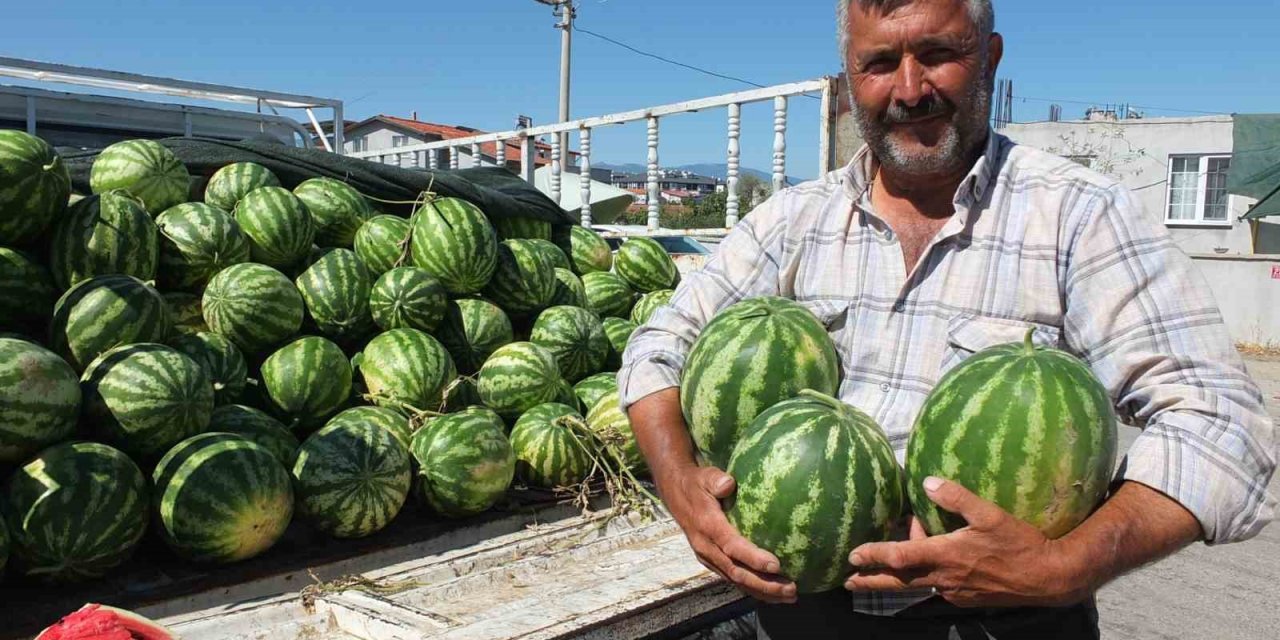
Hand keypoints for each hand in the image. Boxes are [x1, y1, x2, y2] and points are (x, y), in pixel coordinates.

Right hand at [656, 464, 797, 603]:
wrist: (675, 495)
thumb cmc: (696, 484)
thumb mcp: (704, 476)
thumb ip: (716, 480)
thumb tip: (729, 484)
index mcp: (707, 526)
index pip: (731, 546)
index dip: (753, 558)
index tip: (776, 565)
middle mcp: (706, 547)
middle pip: (737, 572)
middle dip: (765, 584)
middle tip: (791, 590)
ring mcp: (708, 557)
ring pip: (736, 580)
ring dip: (763, 591)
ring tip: (789, 596)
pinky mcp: (711, 561)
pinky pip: (733, 578)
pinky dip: (753, 588)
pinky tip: (773, 592)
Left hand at [843, 476, 1092, 607]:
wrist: (1049, 579)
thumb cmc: (1020, 544)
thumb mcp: (991, 514)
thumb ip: (958, 498)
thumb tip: (928, 482)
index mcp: (946, 556)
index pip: (901, 557)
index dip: (875, 555)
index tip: (853, 555)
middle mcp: (944, 578)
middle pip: (899, 581)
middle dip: (871, 581)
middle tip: (847, 581)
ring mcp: (955, 591)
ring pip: (917, 583)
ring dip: (896, 577)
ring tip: (877, 571)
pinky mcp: (966, 597)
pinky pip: (936, 584)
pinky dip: (924, 572)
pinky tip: (928, 561)